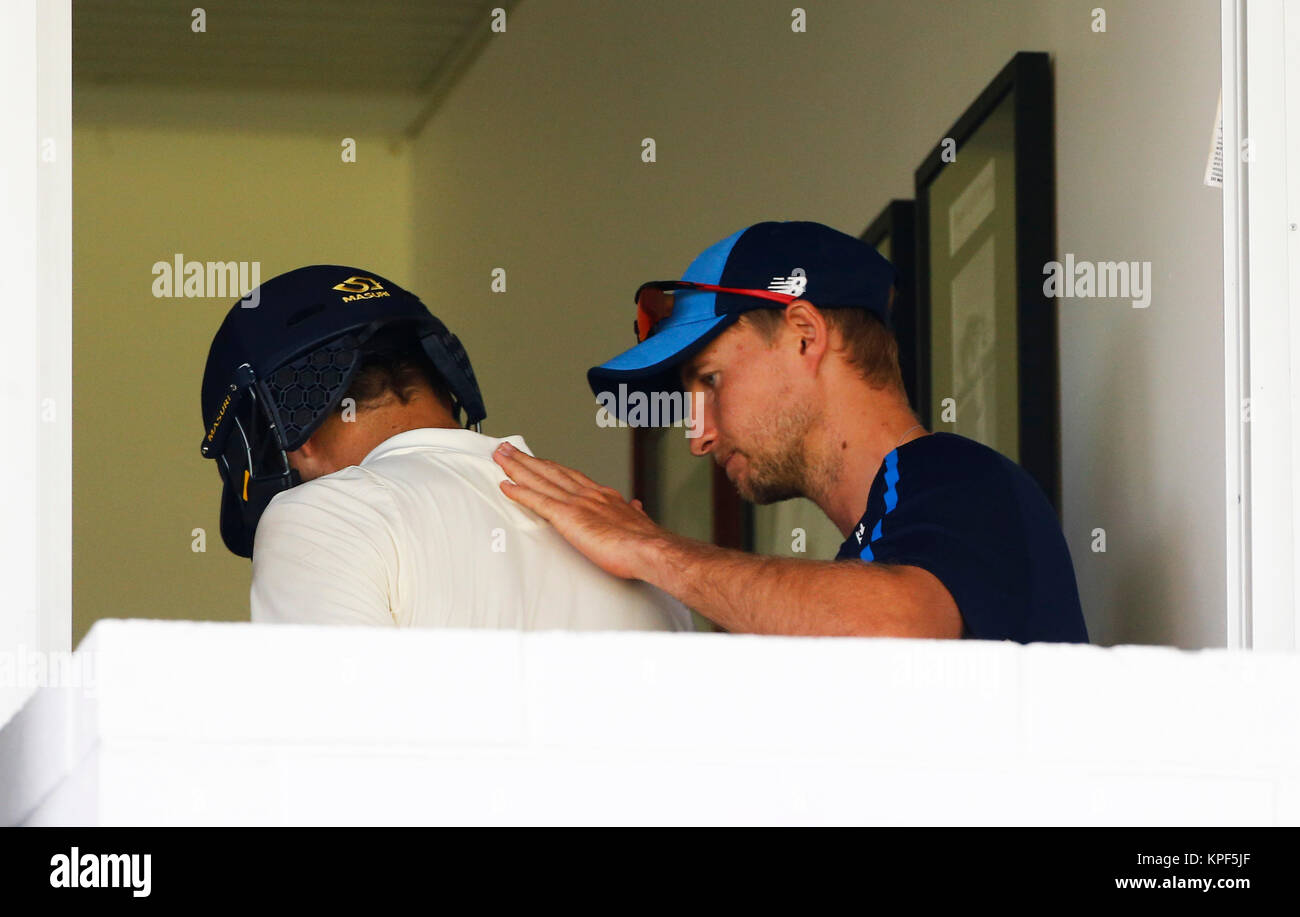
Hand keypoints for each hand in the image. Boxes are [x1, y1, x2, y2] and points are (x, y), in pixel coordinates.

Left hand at [492, 442, 662, 579]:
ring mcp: (576, 503)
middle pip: (550, 471)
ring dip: (517, 467)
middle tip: (507, 448)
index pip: (570, 476)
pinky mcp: (567, 517)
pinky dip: (520, 492)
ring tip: (500, 457)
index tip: (538, 459)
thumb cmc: (645, 542)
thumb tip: (635, 506)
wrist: (649, 548)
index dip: (550, 466)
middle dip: (527, 459)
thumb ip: (632, 512)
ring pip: (540, 480)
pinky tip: (506, 485)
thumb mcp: (639, 521)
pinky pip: (537, 501)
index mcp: (602, 496)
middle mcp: (587, 494)